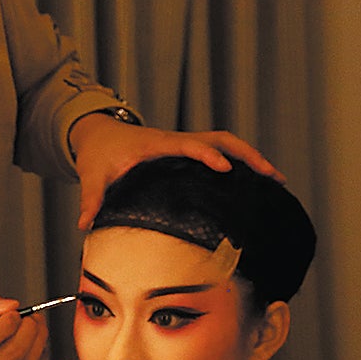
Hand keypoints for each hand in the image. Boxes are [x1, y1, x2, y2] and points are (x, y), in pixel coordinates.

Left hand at [71, 114, 280, 229]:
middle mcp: (177, 140)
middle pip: (221, 139)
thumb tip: (84, 225)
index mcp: (158, 144)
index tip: (225, 169)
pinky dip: (242, 162)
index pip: (189, 145)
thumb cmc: (98, 154)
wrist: (98, 134)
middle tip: (272, 175)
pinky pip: (222, 151)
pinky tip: (257, 182)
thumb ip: (91, 199)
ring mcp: (186, 144)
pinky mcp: (189, 151)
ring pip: (227, 143)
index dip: (208, 155)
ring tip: (276, 180)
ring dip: (251, 158)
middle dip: (248, 155)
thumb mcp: (92, 175)